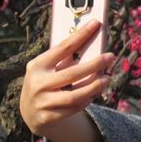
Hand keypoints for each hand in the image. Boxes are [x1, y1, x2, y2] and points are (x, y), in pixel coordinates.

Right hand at [20, 19, 114, 137]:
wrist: (30, 112)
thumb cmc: (46, 81)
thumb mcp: (49, 67)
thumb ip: (66, 57)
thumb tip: (92, 38)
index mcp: (37, 65)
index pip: (63, 48)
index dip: (81, 35)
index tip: (96, 24)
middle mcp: (37, 83)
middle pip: (72, 73)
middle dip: (94, 64)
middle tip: (110, 57)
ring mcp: (42, 102)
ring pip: (75, 95)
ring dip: (94, 86)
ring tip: (107, 78)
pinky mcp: (47, 117)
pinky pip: (74, 109)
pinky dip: (87, 100)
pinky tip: (94, 93)